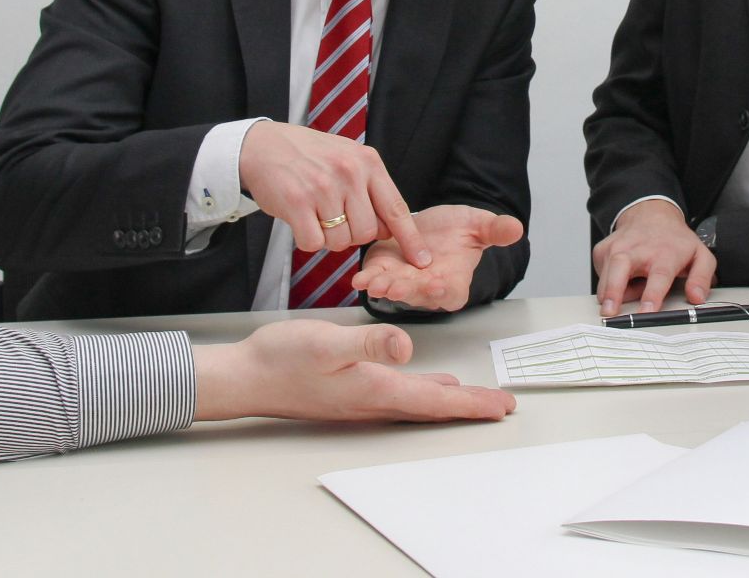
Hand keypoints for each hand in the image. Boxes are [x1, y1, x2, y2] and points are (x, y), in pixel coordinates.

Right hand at [191, 320, 515, 422]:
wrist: (246, 377)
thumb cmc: (282, 359)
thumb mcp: (327, 342)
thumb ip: (369, 344)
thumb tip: (407, 348)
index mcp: (375, 388)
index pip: (435, 400)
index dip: (472, 403)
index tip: (502, 405)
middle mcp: (373, 399)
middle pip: (433, 406)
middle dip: (470, 406)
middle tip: (501, 406)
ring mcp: (361, 398)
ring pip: (417, 401)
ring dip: (448, 401)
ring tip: (475, 399)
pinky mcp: (350, 390)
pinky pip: (398, 395)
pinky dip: (422, 392)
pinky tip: (427, 384)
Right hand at [238, 121, 430, 266]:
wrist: (264, 145)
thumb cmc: (309, 156)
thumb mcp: (349, 158)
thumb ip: (371, 188)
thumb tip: (391, 228)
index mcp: (367, 162)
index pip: (396, 209)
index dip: (410, 239)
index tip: (421, 261)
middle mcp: (349, 173)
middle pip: (367, 233)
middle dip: (353, 235)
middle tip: (336, 218)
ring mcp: (323, 187)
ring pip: (340, 241)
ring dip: (328, 238)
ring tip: (316, 214)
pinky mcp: (296, 202)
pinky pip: (313, 243)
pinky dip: (308, 240)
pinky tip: (301, 220)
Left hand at [352, 206, 523, 311]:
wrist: (430, 224)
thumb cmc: (456, 230)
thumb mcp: (478, 225)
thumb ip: (495, 230)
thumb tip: (517, 228)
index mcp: (453, 282)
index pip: (450, 293)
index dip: (443, 290)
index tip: (437, 284)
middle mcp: (427, 289)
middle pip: (418, 295)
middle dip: (406, 290)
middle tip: (397, 286)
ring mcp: (403, 282)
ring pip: (393, 289)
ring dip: (383, 287)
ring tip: (374, 283)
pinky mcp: (383, 271)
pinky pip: (374, 278)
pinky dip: (367, 279)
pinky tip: (359, 279)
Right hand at [592, 199, 714, 315]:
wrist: (650, 215)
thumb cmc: (674, 241)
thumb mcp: (699, 256)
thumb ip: (702, 278)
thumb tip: (697, 298)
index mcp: (664, 254)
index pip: (658, 276)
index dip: (652, 295)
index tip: (646, 311)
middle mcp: (638, 249)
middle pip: (620, 269)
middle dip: (613, 292)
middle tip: (610, 312)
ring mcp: (616, 248)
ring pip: (606, 276)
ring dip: (610, 294)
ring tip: (622, 298)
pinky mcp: (602, 251)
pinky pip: (601, 276)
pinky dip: (608, 285)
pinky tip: (621, 278)